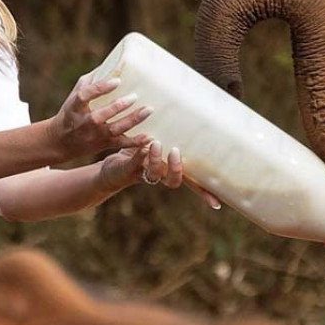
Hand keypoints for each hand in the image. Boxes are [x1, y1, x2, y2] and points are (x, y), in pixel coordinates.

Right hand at [51, 74, 152, 158]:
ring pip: (115, 129)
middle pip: (102, 115)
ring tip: (148, 110)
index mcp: (75, 106)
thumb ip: (90, 81)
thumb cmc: (71, 112)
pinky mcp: (104, 144)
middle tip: (135, 96)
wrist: (62, 142)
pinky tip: (149, 137)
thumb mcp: (74, 95)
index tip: (117, 81)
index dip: (100, 88)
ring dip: (132, 120)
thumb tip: (111, 63)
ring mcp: (95, 134)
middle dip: (119, 106)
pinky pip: (121, 144)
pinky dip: (135, 142)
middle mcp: (85, 121)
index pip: (86, 96)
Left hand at [97, 142, 221, 208]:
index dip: (204, 193)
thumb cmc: (140, 152)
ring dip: (155, 159)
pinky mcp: (125, 169)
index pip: (192, 184)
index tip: (217, 205)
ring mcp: (142, 174)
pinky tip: (142, 144)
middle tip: (176, 152)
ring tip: (155, 143)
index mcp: (169, 171)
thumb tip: (195, 119)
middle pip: (173, 181)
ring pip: (153, 173)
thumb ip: (172, 137)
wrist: (108, 169)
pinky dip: (138, 153)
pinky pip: (134, 162)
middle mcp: (158, 175)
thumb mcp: (158, 145)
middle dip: (176, 169)